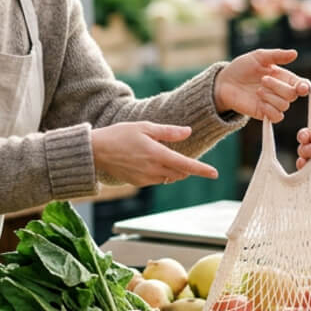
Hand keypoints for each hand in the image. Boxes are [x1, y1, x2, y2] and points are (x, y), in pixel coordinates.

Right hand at [91, 121, 218, 186]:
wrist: (96, 152)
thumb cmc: (119, 135)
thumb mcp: (145, 127)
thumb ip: (168, 132)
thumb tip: (188, 132)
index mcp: (157, 155)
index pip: (186, 165)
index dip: (202, 170)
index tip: (214, 174)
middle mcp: (153, 170)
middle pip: (179, 173)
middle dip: (185, 167)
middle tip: (180, 153)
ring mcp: (145, 179)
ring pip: (168, 177)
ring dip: (172, 169)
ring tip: (160, 154)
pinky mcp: (138, 183)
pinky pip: (156, 179)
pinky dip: (159, 172)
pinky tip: (147, 161)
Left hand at [213, 49, 307, 122]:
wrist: (225, 82)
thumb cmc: (242, 67)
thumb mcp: (258, 57)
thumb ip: (277, 55)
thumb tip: (295, 53)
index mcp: (283, 77)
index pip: (301, 84)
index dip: (304, 87)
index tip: (301, 87)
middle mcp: (280, 91)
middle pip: (292, 95)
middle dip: (278, 87)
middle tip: (262, 80)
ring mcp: (272, 103)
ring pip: (284, 105)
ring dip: (271, 97)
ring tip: (257, 90)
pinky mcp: (264, 114)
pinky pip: (277, 117)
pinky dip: (270, 110)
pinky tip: (259, 102)